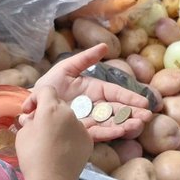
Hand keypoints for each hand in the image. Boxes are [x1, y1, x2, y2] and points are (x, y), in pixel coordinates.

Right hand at [15, 87, 92, 179]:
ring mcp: (81, 127)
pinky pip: (77, 132)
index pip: (46, 90)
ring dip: (60, 124)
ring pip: (69, 118)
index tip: (28, 111)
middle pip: (58, 104)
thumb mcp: (23, 135)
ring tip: (51, 140)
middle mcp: (69, 113)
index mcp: (51, 108)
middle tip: (39, 126)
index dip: (35, 98)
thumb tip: (30, 118)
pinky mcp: (89, 140)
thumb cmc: (33, 156)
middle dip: (48, 111)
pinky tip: (62, 149)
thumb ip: (28, 122)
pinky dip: (70, 136)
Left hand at [23, 44, 152, 141]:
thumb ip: (85, 58)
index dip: (130, 98)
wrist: (32, 105)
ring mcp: (90, 120)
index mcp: (95, 91)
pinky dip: (109, 133)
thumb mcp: (66, 68)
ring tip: (138, 126)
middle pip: (118, 110)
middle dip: (133, 113)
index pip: (116, 94)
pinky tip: (121, 133)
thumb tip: (105, 46)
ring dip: (126, 124)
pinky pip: (97, 133)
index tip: (143, 102)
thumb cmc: (49, 85)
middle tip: (147, 117)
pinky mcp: (82, 132)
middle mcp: (95, 106)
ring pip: (111, 123)